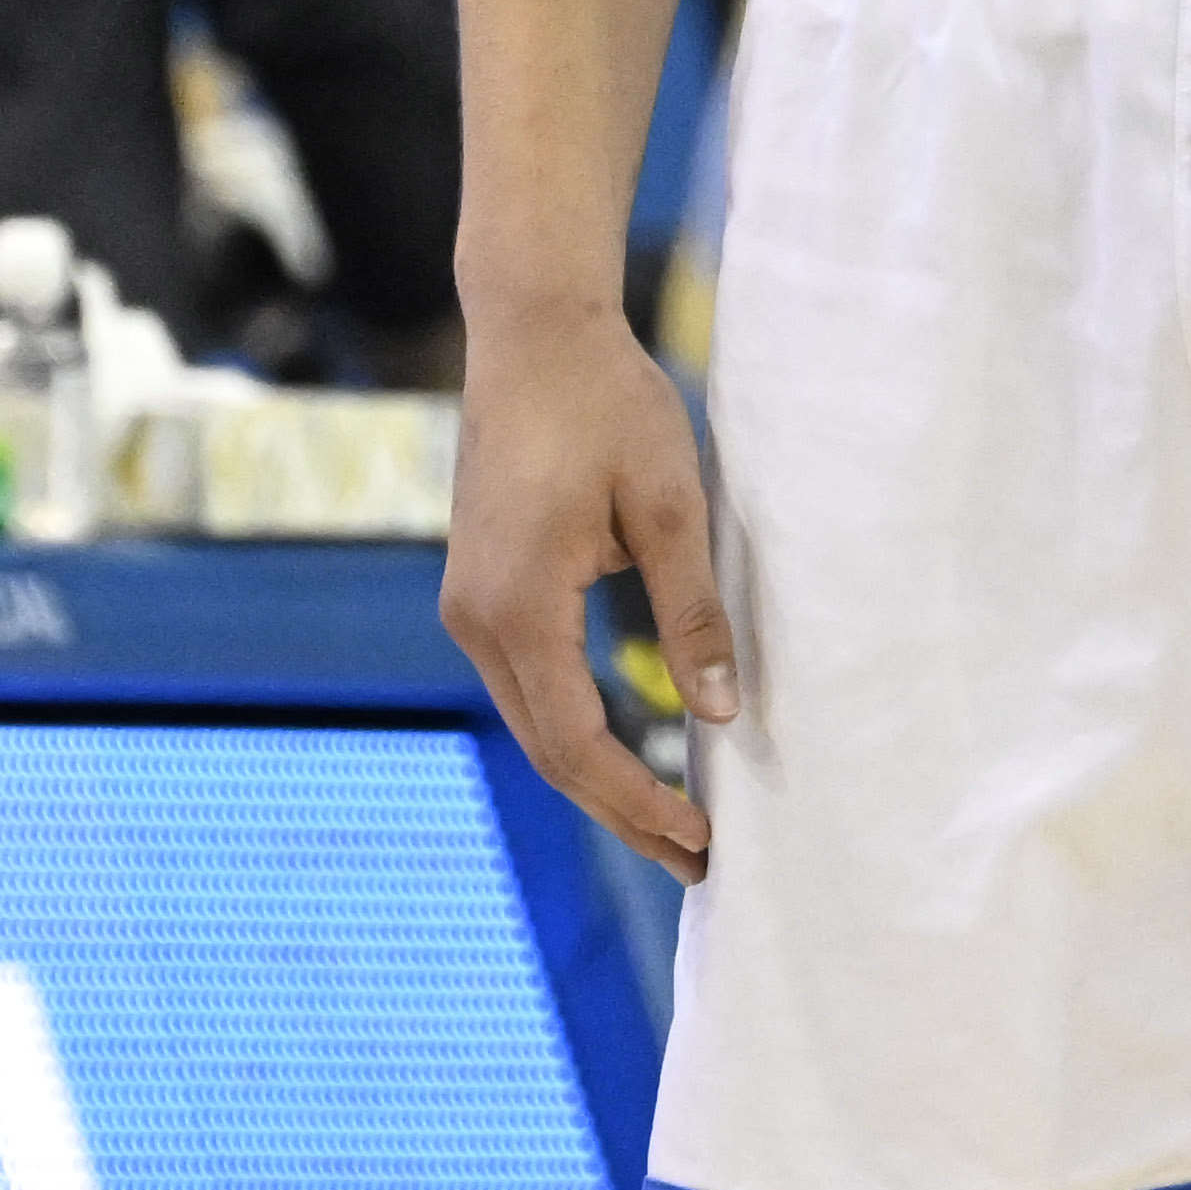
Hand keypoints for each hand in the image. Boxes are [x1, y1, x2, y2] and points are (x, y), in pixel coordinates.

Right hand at [442, 293, 730, 875]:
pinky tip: (626, 745)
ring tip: (669, 821)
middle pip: (550, 749)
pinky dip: (575, 727)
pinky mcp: (480, 585)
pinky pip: (527, 681)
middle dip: (621, 810)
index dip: (641, 800)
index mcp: (518, 607)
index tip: (702, 840)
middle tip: (696, 860)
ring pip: (534, 720)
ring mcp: (469, 603)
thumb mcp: (671, 504)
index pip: (580, 742)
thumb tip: (721, 711)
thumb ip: (693, 611)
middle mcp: (476, 618)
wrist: (533, 329)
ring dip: (598, 774)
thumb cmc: (606, 403)